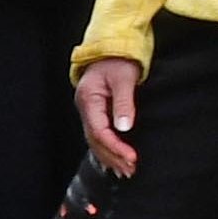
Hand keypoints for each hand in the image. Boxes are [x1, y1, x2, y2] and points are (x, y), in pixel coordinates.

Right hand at [75, 59, 142, 176]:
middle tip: (131, 170)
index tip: (132, 158)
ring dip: (109, 156)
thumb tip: (124, 128)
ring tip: (125, 171)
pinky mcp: (95, 111)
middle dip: (113, 156)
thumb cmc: (118, 60)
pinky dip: (106, 149)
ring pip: (95, 140)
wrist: (111, 47)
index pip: (99, 131)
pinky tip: (114, 160)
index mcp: (89, 99)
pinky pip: (97, 135)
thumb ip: (124, 103)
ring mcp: (88, 110)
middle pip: (95, 139)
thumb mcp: (124, 78)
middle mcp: (85, 107)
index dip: (115, 147)